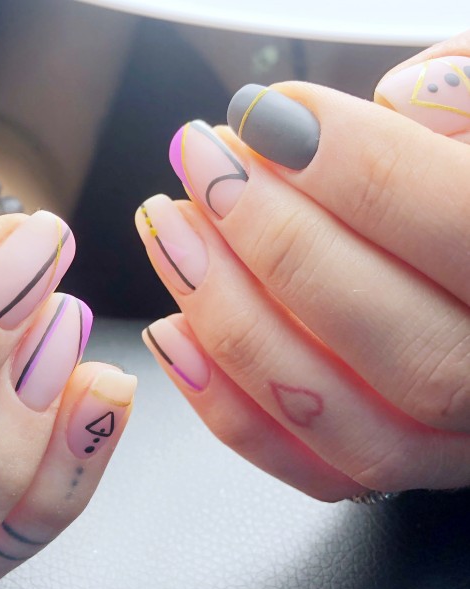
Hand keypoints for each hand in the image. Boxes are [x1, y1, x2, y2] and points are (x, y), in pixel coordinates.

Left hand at [136, 31, 469, 501]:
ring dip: (227, 316)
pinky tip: (174, 332)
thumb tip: (402, 100)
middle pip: (380, 325)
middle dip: (271, 236)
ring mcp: (449, 440)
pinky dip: (225, 404)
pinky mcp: (397, 466)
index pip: (454, 221)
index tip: (266, 115)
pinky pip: (307, 464)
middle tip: (204, 164)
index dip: (350, 163)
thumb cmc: (465, 209)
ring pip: (329, 406)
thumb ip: (467, 107)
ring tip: (170, 231)